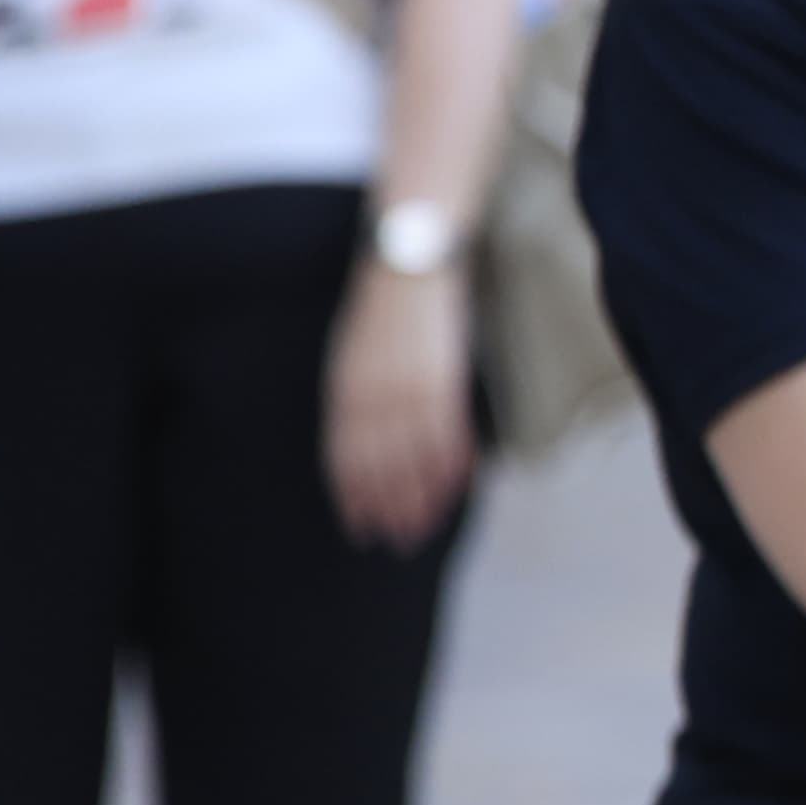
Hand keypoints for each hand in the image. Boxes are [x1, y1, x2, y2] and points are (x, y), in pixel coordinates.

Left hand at [323, 261, 476, 548]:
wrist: (408, 263)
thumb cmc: (383, 307)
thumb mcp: (353, 353)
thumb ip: (357, 395)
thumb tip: (365, 433)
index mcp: (343, 391)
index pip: (343, 458)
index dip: (353, 497)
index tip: (362, 529)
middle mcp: (370, 397)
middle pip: (378, 467)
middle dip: (388, 509)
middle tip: (400, 542)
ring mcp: (406, 390)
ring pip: (412, 459)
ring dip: (422, 497)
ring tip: (429, 528)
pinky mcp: (441, 379)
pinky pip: (447, 434)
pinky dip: (454, 463)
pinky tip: (462, 487)